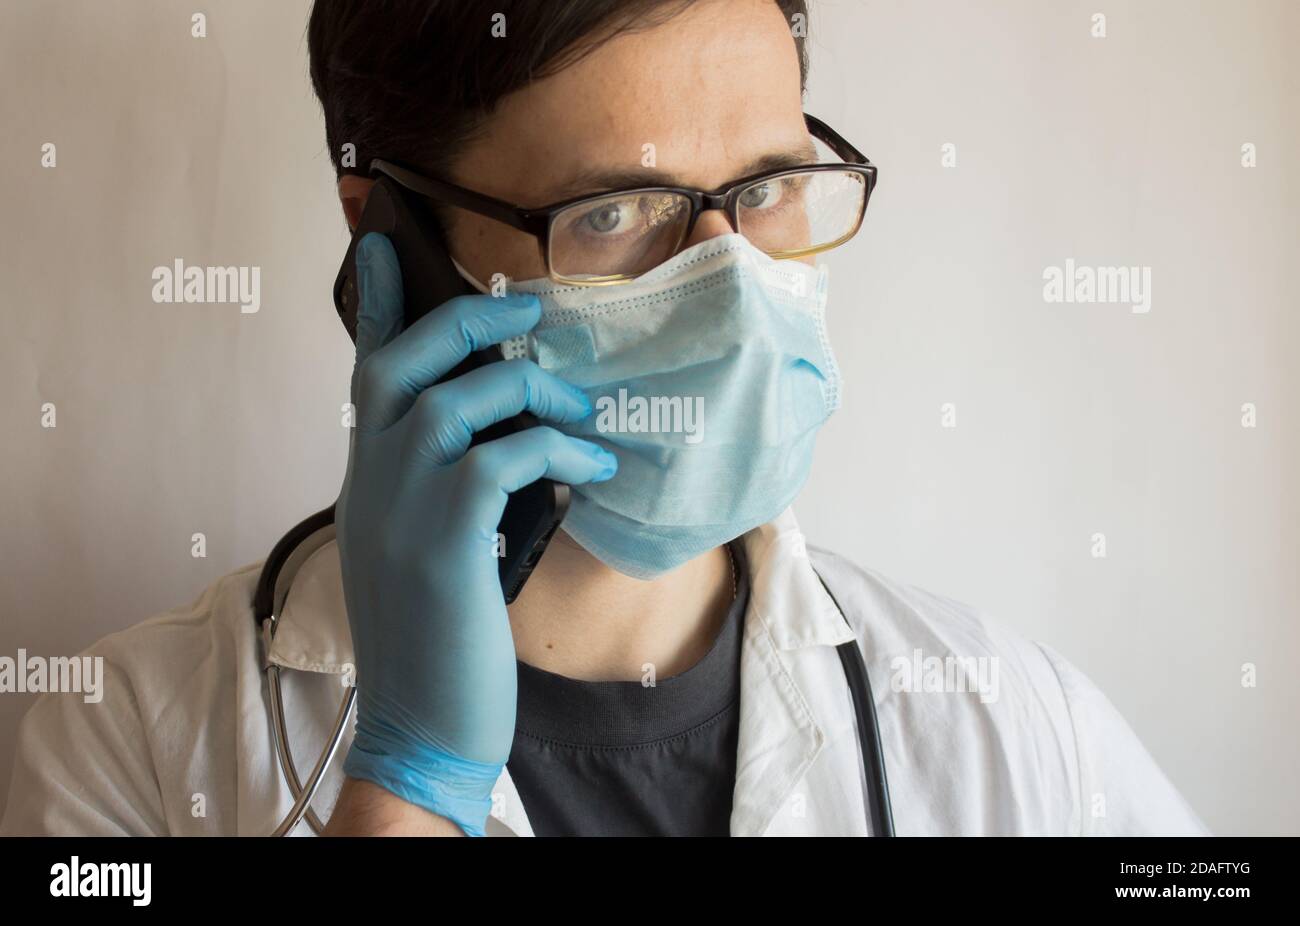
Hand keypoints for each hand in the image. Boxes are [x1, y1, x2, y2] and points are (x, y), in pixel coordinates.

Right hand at [335, 232, 616, 835]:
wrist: (419, 723)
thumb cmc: (435, 635)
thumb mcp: (423, 547)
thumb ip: (439, 488)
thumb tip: (497, 445)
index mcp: (368, 477)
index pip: (364, 371)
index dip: (376, 304)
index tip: (386, 245)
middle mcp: (374, 479)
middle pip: (405, 362)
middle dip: (469, 322)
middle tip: (526, 313)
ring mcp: (403, 508)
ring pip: (461, 400)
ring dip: (535, 396)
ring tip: (584, 421)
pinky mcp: (446, 541)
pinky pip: (504, 458)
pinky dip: (558, 451)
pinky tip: (595, 468)